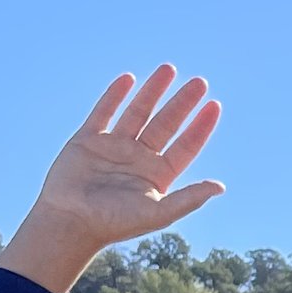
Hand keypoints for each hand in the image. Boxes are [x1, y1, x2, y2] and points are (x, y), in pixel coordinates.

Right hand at [0, 68, 224, 292]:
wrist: (70, 222)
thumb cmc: (114, 223)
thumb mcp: (158, 213)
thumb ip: (189, 198)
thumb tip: (220, 187)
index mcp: (157, 175)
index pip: (185, 145)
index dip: (201, 126)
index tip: (215, 105)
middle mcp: (139, 158)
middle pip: (166, 123)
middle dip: (183, 102)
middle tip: (201, 81)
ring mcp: (114, 147)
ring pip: (138, 112)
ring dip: (153, 91)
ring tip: (169, 68)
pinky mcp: (88, 140)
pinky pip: (103, 112)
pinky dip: (114, 95)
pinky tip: (129, 78)